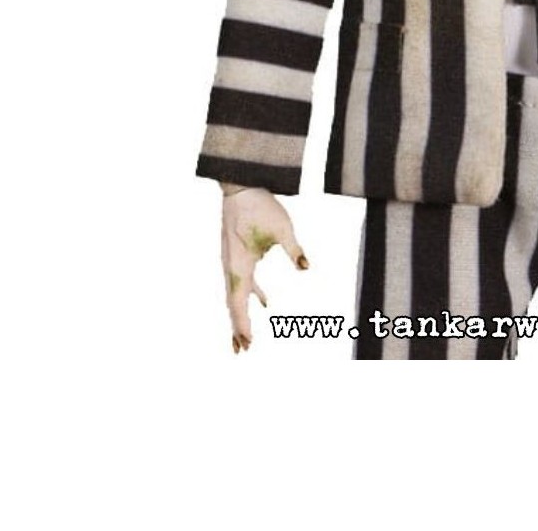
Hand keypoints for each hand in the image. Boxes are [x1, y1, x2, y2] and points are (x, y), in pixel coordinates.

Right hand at [220, 186, 307, 352]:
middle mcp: (231, 266)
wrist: (241, 185)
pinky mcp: (240, 253)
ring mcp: (233, 261)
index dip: (241, 324)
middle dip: (237, 327)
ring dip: (241, 315)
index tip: (247, 343)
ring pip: (236, 294)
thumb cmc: (260, 205)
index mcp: (238, 264)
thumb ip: (294, 249)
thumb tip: (306, 267)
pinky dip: (254, 294)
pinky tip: (267, 303)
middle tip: (242, 352)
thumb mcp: (282, 227)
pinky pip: (245, 281)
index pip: (238, 302)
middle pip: (232, 304)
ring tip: (245, 339)